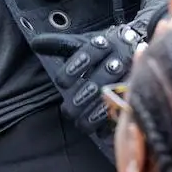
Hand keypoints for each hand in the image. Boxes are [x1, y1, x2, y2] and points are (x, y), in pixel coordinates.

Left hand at [30, 24, 145, 137]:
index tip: (61, 82)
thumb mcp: (82, 41)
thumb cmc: (102, 48)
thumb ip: (59, 44)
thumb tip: (34, 43)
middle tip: (67, 111)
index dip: (74, 67)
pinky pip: (126, 106)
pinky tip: (100, 130)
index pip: (89, 53)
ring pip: (114, 94)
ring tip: (80, 123)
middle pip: (101, 77)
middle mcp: (119, 57)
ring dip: (96, 111)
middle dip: (84, 95)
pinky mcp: (137, 89)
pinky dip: (112, 119)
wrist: (137, 43)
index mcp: (104, 43)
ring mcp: (130, 74)